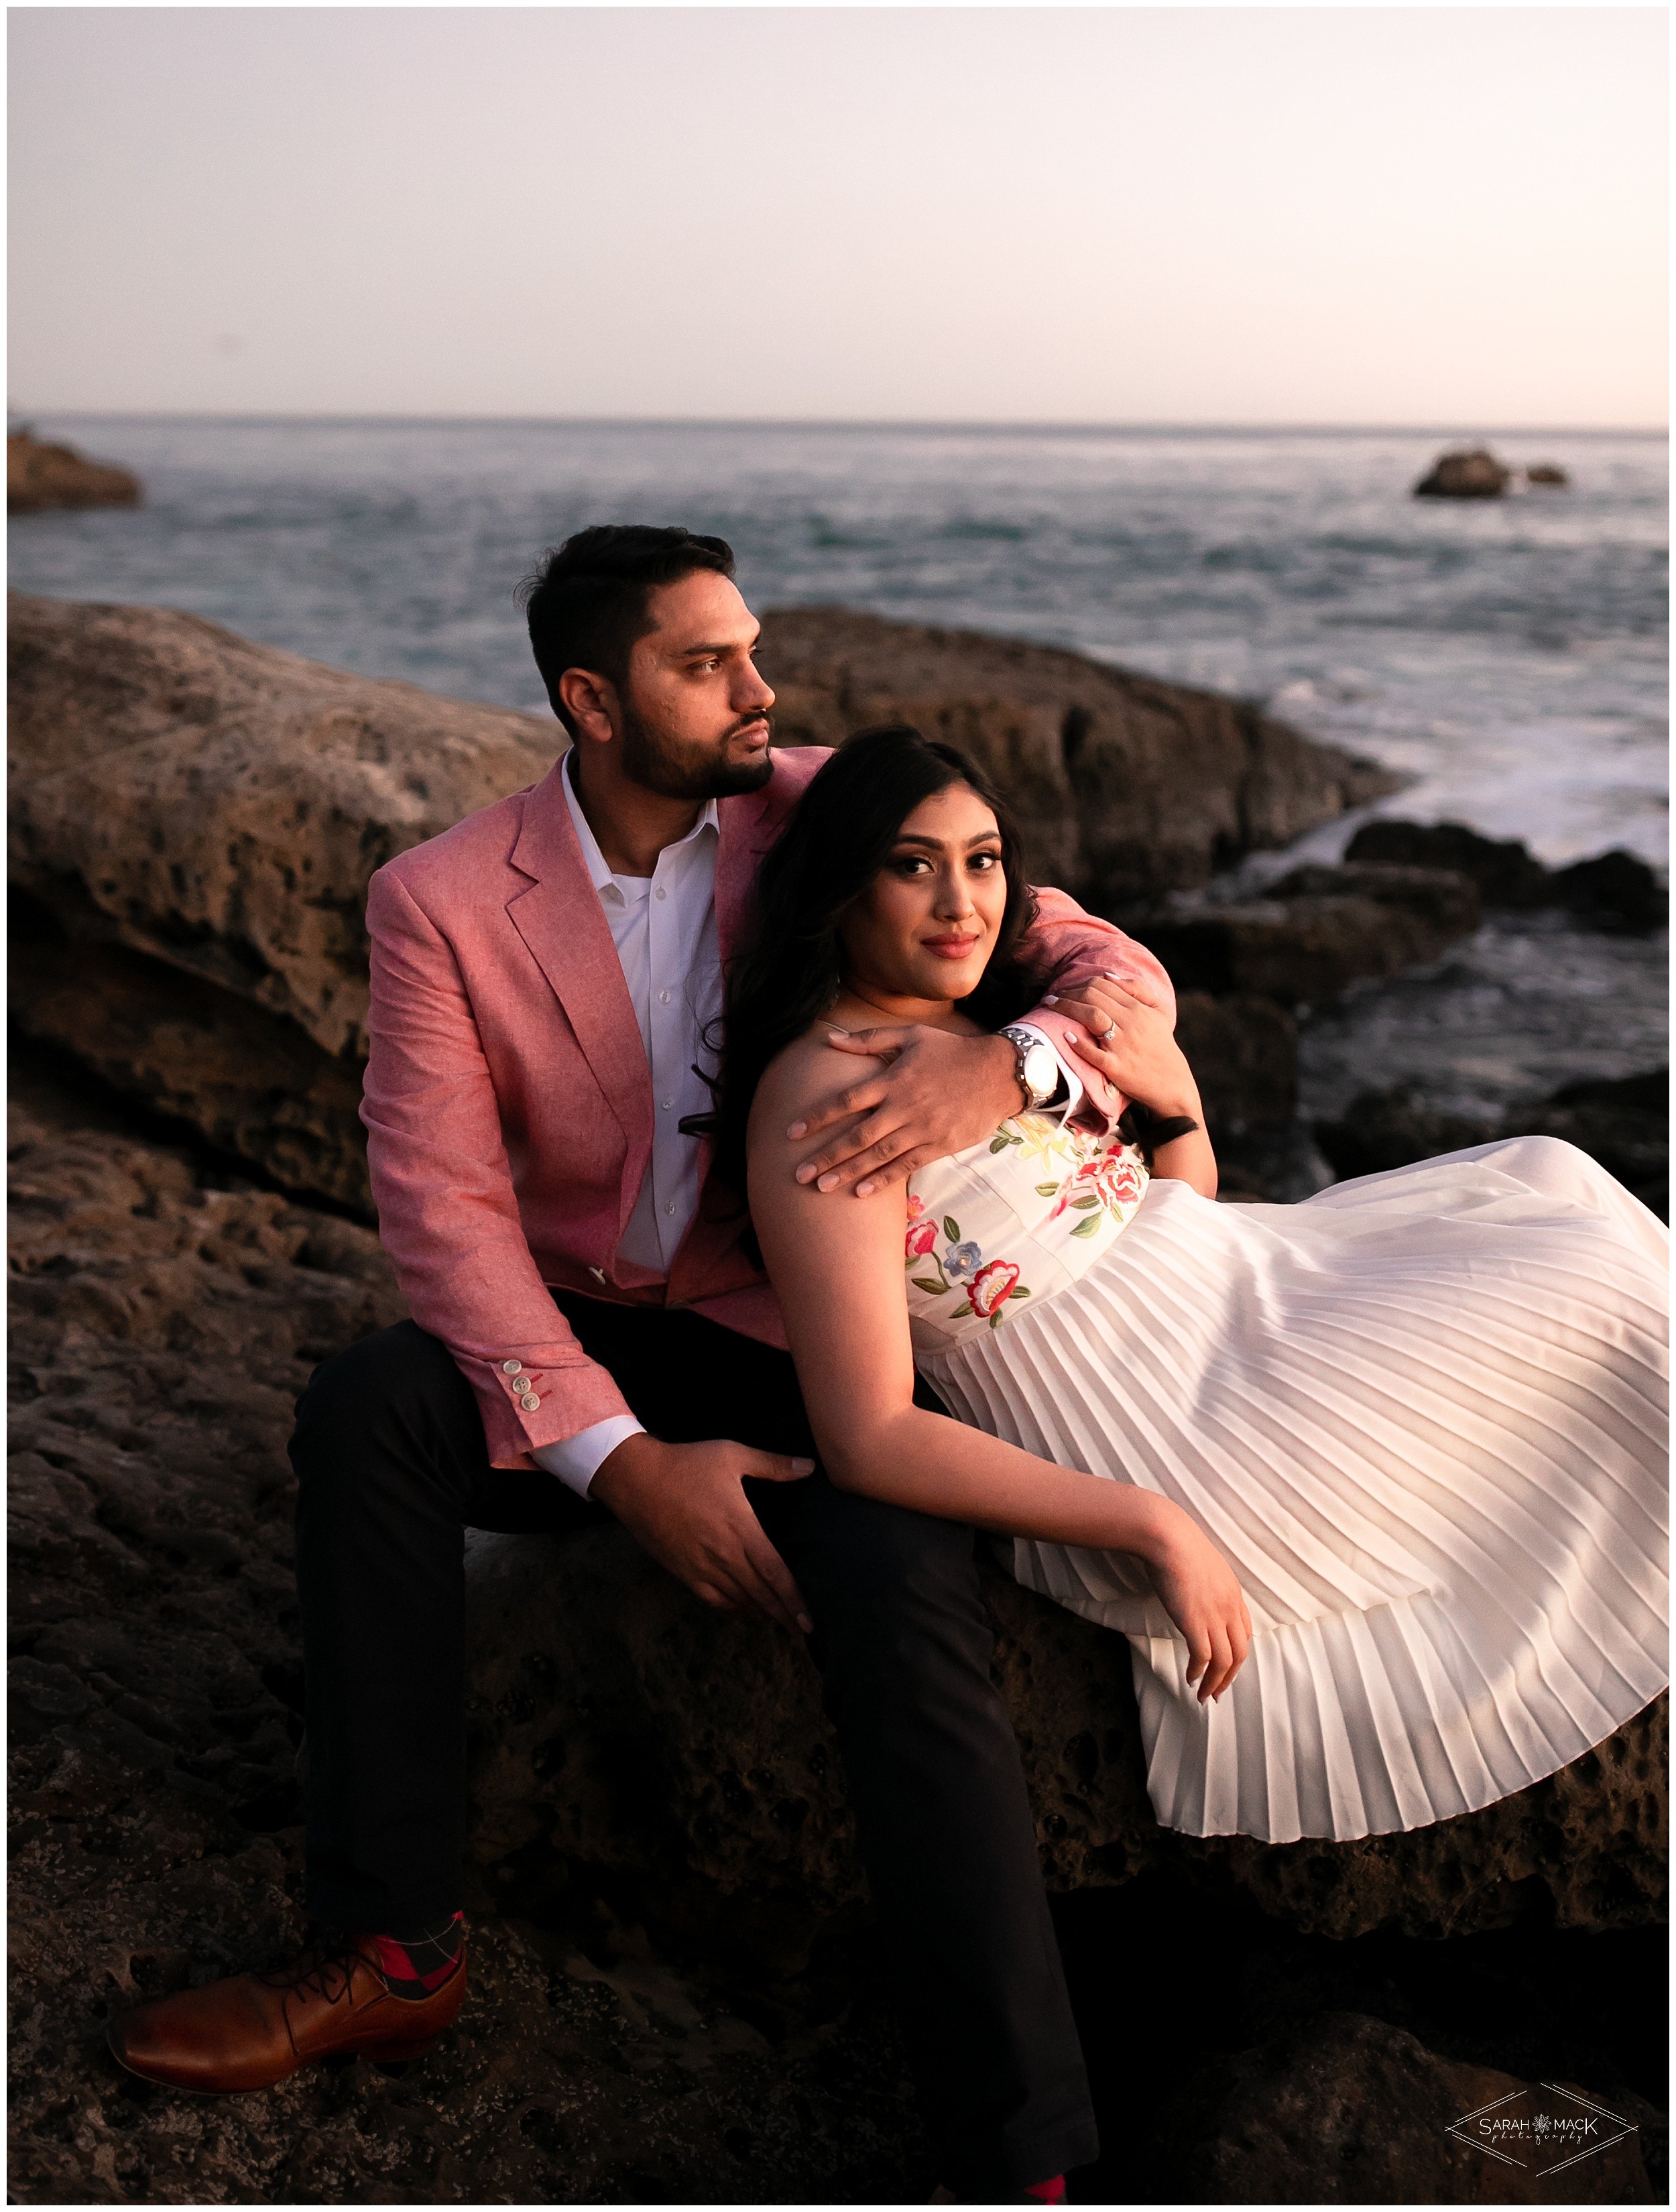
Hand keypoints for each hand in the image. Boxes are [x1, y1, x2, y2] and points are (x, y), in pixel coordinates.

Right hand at [590, 1435, 815, 1634]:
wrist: (636, 1479)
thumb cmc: (686, 1464)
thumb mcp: (733, 1455)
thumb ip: (774, 1465)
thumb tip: (810, 1467)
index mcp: (741, 1529)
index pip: (775, 1574)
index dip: (794, 1600)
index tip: (810, 1622)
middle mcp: (723, 1555)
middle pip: (761, 1595)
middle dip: (784, 1617)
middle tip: (804, 1635)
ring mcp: (701, 1567)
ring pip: (739, 1601)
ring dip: (762, 1615)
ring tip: (782, 1625)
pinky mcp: (683, 1572)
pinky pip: (713, 1600)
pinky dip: (733, 1610)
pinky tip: (746, 1612)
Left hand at [787, 1027, 1018, 1195]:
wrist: (999, 1073)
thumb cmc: (951, 1051)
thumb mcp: (911, 1035)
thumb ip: (869, 1039)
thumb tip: (830, 1039)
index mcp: (893, 1079)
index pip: (846, 1100)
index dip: (817, 1117)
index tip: (791, 1132)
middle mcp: (903, 1106)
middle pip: (857, 1135)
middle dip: (825, 1155)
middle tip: (799, 1174)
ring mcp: (921, 1129)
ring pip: (878, 1155)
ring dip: (848, 1172)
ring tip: (821, 1188)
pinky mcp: (939, 1145)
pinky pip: (906, 1166)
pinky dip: (882, 1180)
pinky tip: (861, 1192)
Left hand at [1046, 972, 1199, 1119]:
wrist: (1171, 1081)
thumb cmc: (1161, 1044)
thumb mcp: (1158, 1011)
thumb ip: (1138, 989)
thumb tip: (1108, 976)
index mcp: (1138, 1008)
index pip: (1103, 986)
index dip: (1080, 984)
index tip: (1066, 988)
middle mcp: (1130, 1023)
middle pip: (1093, 998)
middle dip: (1068, 994)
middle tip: (1051, 998)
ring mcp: (1123, 1045)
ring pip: (1091, 1018)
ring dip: (1066, 1009)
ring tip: (1050, 1007)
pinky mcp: (1116, 1067)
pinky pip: (1093, 1053)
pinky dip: (1078, 1043)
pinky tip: (1065, 1035)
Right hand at [1137, 1499, 1251, 1701]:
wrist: (1168, 1537)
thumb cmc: (1177, 1543)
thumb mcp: (1202, 1563)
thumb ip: (1205, 1581)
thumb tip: (1193, 1591)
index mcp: (1233, 1593)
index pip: (1245, 1632)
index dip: (1237, 1654)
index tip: (1227, 1667)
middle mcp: (1229, 1607)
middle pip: (1240, 1652)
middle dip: (1229, 1677)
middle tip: (1218, 1692)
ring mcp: (1214, 1616)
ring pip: (1224, 1661)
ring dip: (1214, 1682)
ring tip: (1204, 1696)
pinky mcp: (1195, 1622)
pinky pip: (1203, 1657)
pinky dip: (1198, 1672)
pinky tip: (1190, 1678)